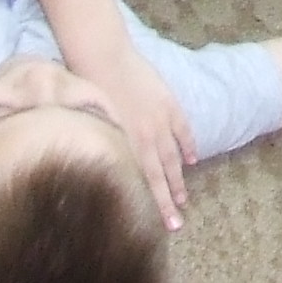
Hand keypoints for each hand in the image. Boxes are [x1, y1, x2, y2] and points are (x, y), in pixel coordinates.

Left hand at [92, 49, 197, 230]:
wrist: (102, 57)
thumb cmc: (87, 89)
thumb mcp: (92, 125)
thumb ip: (104, 146)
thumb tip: (104, 166)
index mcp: (125, 144)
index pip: (143, 182)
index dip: (154, 204)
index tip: (162, 225)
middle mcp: (145, 138)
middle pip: (160, 176)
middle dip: (168, 201)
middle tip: (177, 224)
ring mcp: (159, 120)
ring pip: (173, 157)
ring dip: (179, 179)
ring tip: (185, 199)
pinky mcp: (168, 103)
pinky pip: (182, 129)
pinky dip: (189, 145)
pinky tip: (193, 160)